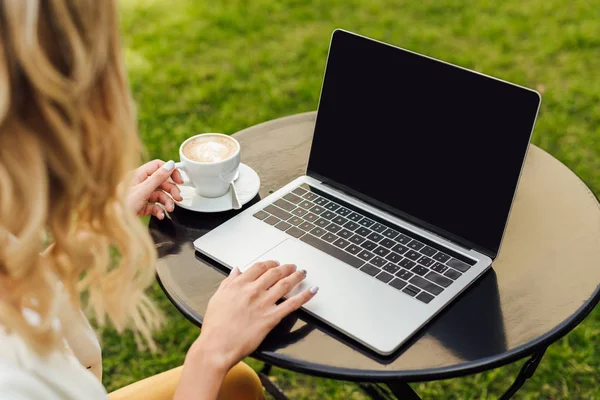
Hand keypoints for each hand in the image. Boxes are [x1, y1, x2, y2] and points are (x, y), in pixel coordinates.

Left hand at [127, 159, 183, 218]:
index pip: (158, 167)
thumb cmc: (121, 205)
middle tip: (178, 198)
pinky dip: (159, 210)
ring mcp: (140, 194)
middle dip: (171, 190)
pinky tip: (161, 215)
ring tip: (170, 209)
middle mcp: (140, 183)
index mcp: (138, 174)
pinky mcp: (141, 205)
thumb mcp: (143, 190)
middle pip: (161, 182)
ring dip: (167, 202)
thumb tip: (170, 165)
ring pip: (159, 194)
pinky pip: (154, 205)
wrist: (113, 223)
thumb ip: (158, 177)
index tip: (179, 180)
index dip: (170, 172)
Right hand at [195, 261, 317, 370]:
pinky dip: (305, 296)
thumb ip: (228, 282)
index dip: (270, 264)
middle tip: (292, 267)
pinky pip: (292, 304)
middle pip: (275, 273)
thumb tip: (236, 270)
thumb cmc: (215, 326)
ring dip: (296, 276)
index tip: (275, 264)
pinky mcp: (271, 318)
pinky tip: (312, 290)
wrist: (217, 347)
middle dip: (286, 268)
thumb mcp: (217, 298)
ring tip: (302, 273)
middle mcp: (253, 291)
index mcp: (239, 284)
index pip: (259, 267)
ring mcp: (263, 303)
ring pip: (285, 284)